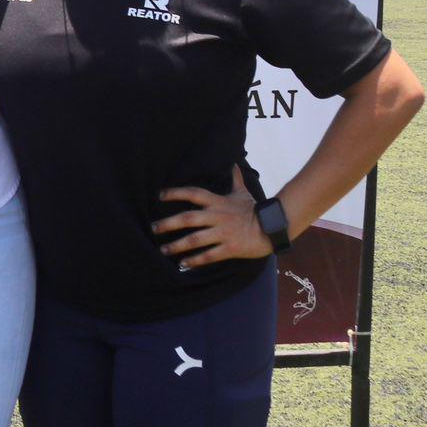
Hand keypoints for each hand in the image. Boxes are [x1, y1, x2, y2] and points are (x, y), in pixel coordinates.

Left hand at [152, 168, 272, 269]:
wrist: (273, 228)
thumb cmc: (255, 210)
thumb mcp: (243, 193)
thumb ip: (235, 179)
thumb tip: (234, 163)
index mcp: (218, 202)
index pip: (193, 193)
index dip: (176, 193)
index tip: (160, 195)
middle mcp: (218, 216)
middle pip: (188, 218)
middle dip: (168, 224)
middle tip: (153, 228)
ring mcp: (223, 233)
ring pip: (195, 239)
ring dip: (177, 245)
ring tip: (164, 250)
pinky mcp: (230, 248)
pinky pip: (209, 255)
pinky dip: (195, 260)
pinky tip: (183, 264)